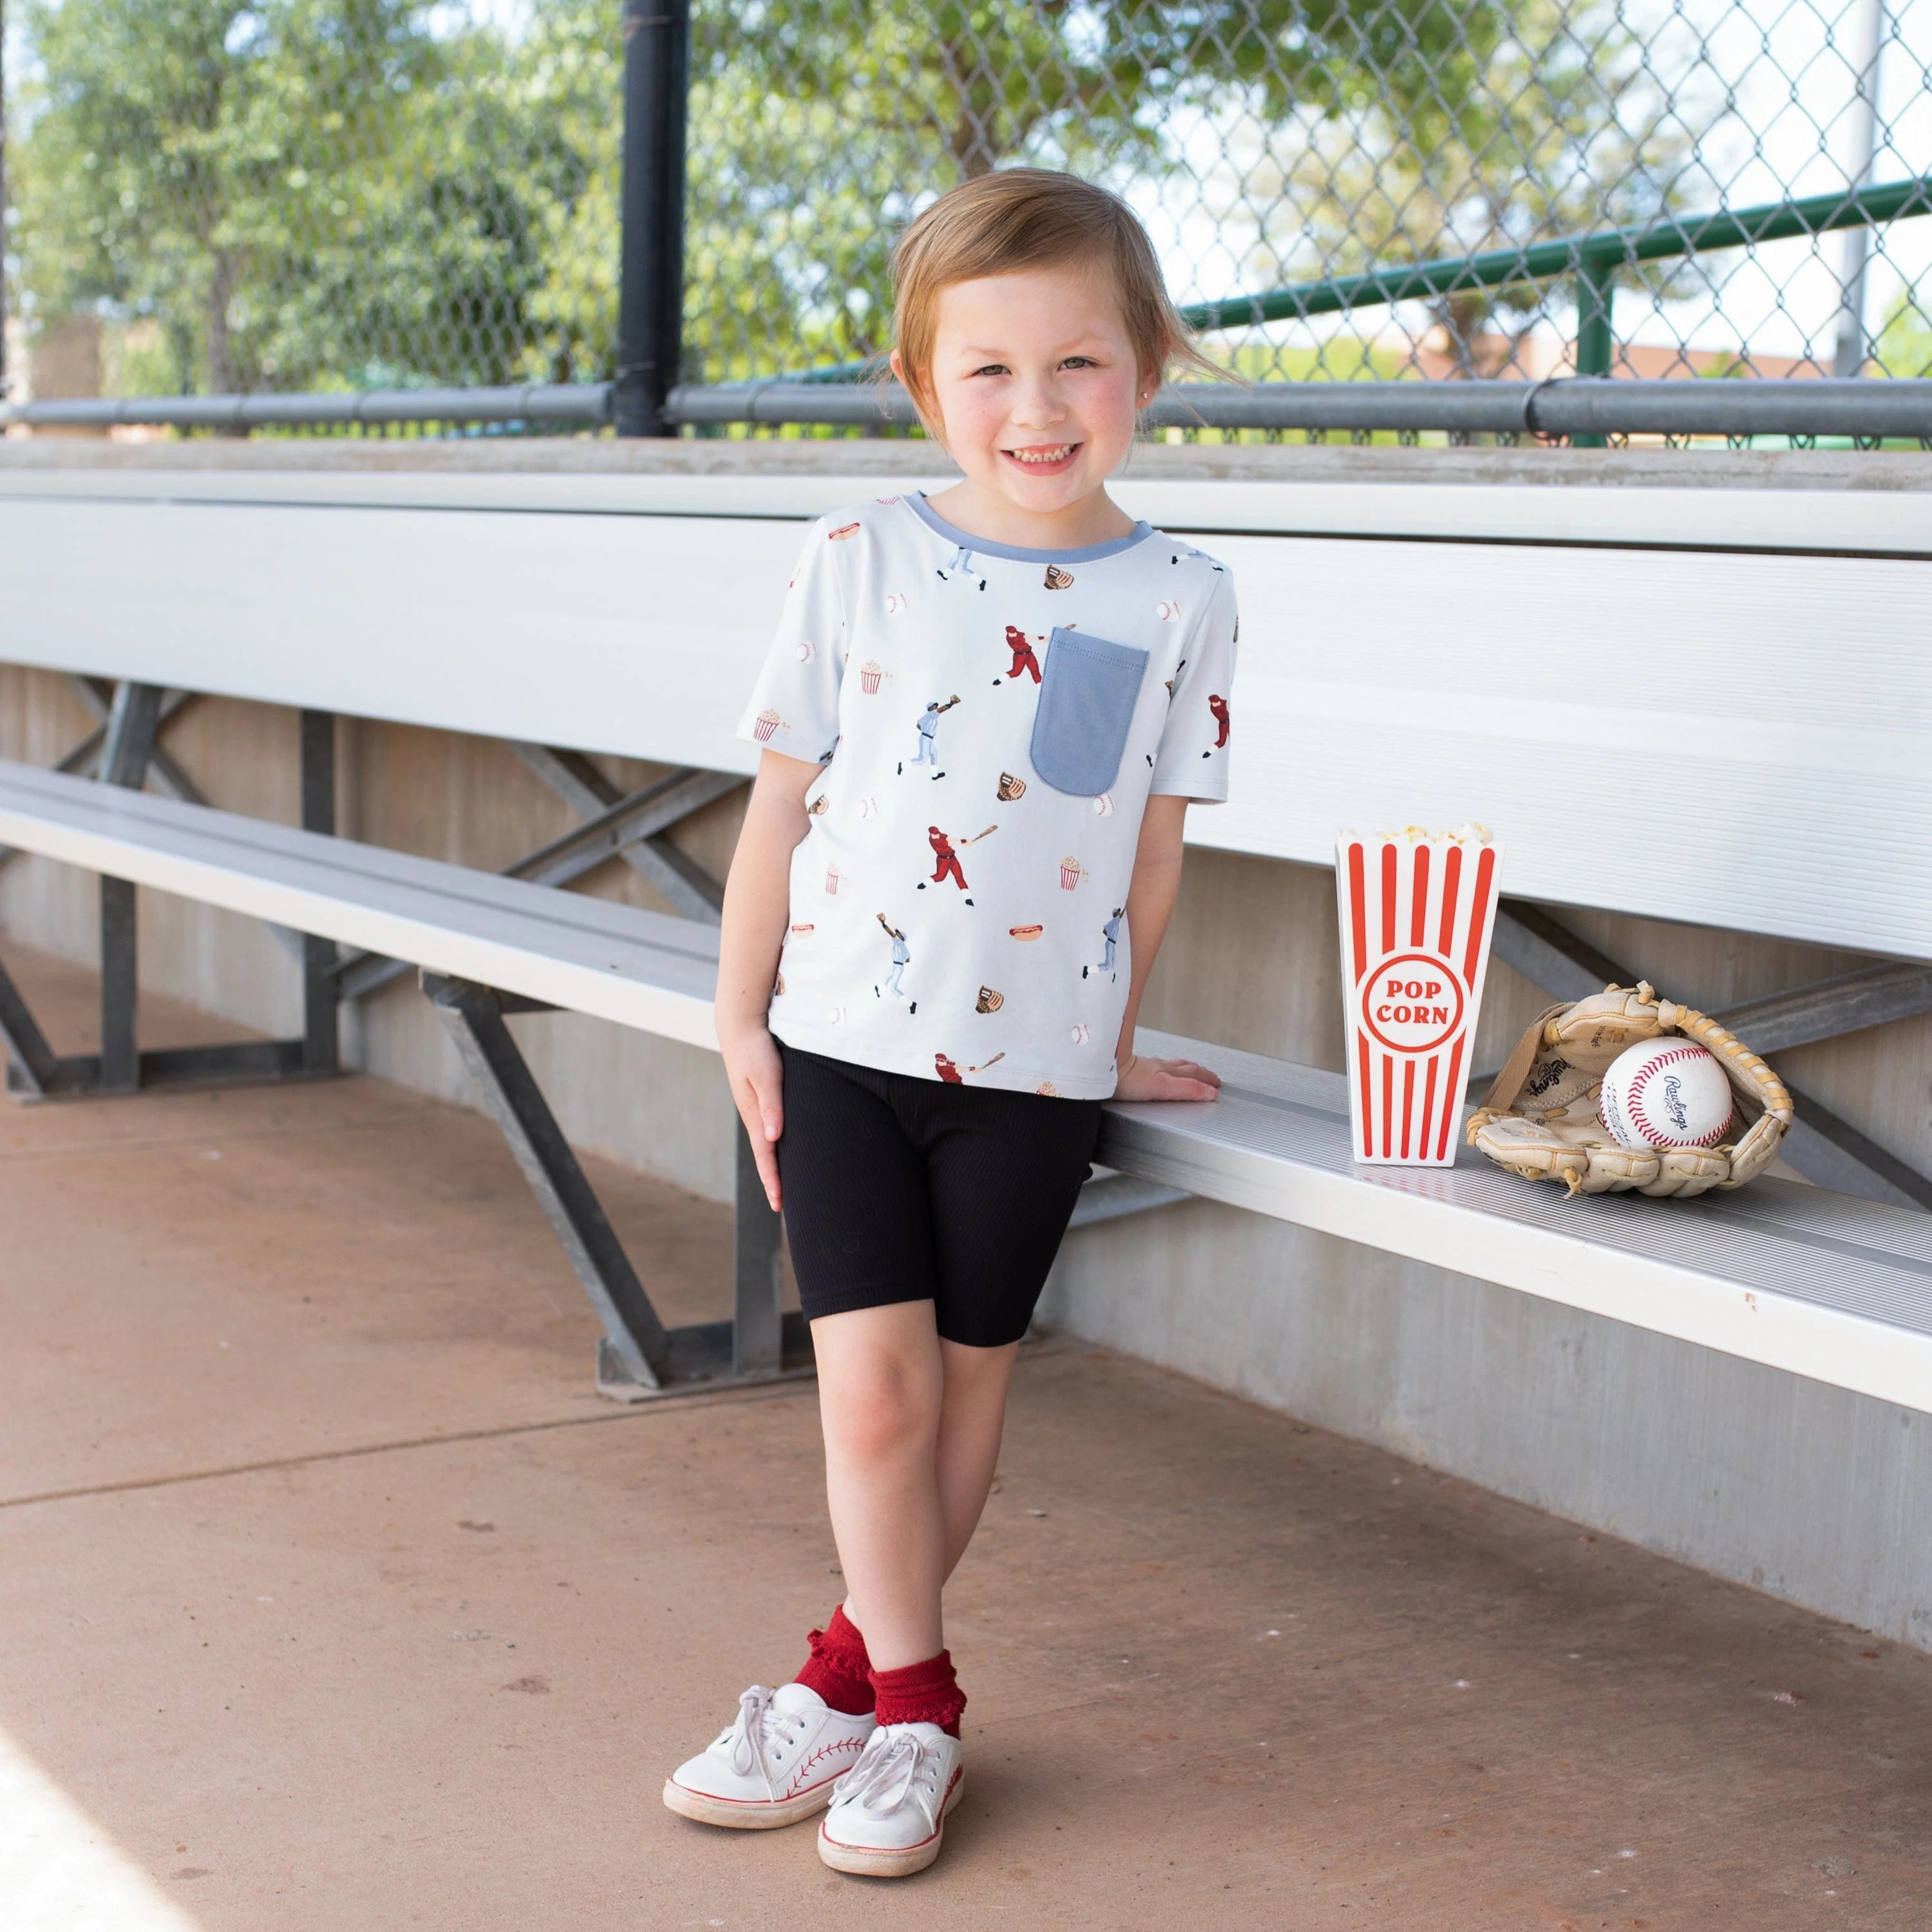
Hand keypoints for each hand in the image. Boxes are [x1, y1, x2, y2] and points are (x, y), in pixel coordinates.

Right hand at [720, 1023, 784, 1208]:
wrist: (739, 1029)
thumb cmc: (756, 1050)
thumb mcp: (767, 1075)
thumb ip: (771, 1105)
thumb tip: (773, 1137)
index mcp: (754, 1115)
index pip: (765, 1156)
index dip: (773, 1180)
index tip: (778, 1204)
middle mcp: (754, 1116)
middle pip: (764, 1156)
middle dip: (773, 1181)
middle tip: (780, 1206)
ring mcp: (755, 1109)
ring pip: (766, 1145)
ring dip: (773, 1166)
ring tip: (782, 1186)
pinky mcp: (759, 1101)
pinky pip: (768, 1130)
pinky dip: (774, 1147)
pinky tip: (781, 1150)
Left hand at [1113, 1051, 1220, 1103]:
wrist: (1102, 1068)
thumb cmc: (1125, 1079)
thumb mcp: (1163, 1087)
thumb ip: (1187, 1089)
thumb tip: (1210, 1092)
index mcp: (1167, 1071)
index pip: (1193, 1074)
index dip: (1207, 1079)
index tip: (1217, 1083)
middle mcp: (1157, 1066)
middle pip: (1184, 1067)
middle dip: (1200, 1072)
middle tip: (1210, 1076)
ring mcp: (1145, 1066)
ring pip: (1170, 1064)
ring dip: (1184, 1067)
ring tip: (1189, 1069)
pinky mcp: (1131, 1067)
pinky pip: (1154, 1065)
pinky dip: (1164, 1067)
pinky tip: (1156, 1069)